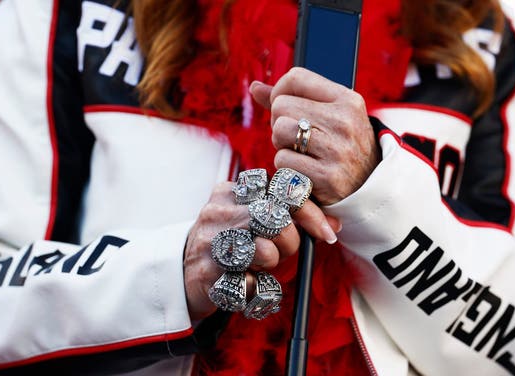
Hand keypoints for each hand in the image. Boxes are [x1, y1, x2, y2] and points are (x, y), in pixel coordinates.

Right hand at [183, 181, 340, 319]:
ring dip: (271, 263)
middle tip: (282, 251)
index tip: (326, 233)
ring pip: (265, 251)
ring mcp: (209, 241)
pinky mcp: (206, 273)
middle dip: (290, 241)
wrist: (182, 273)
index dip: (309, 212)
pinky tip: (244, 281)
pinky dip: (255, 287)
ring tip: (258, 265)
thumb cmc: (228, 245)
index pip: (280, 192)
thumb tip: (333, 225)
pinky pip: (250, 283)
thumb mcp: (254, 224)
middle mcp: (218, 211)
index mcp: (231, 192)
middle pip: (276, 220)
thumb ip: (290, 219)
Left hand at [250, 67, 379, 204]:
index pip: (296, 77)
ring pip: (279, 130)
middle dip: (279, 123)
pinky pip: (282, 161)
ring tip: (299, 153)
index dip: (279, 92)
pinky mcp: (327, 177)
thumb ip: (293, 99)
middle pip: (281, 105)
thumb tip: (254, 87)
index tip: (285, 110)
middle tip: (295, 139)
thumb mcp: (330, 117)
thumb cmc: (341, 147)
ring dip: (281, 145)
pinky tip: (304, 172)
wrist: (368, 188)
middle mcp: (344, 121)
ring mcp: (337, 150)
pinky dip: (285, 169)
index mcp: (347, 100)